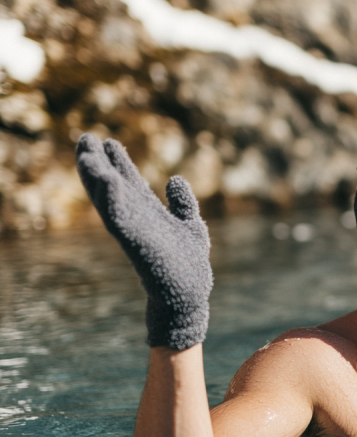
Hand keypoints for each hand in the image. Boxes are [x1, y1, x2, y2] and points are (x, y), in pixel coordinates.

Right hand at [76, 134, 212, 349]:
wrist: (189, 299)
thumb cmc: (188, 266)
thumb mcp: (191, 226)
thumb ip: (183, 203)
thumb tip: (175, 178)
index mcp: (149, 215)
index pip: (129, 183)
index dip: (117, 162)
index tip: (105, 140)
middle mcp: (137, 222)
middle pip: (112, 188)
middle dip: (98, 164)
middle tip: (84, 138)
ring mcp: (135, 234)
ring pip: (110, 202)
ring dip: (98, 179)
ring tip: (86, 155)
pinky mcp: (139, 247)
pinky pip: (122, 222)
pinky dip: (114, 203)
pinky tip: (109, 183)